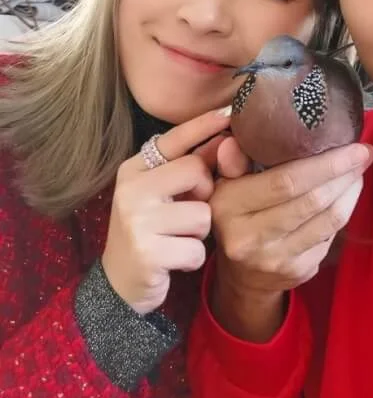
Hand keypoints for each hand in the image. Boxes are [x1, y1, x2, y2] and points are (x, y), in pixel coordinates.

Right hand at [101, 108, 230, 315]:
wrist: (119, 285)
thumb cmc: (153, 231)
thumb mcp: (167, 195)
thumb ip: (193, 167)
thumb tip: (227, 139)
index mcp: (135, 169)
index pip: (174, 139)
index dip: (203, 125)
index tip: (228, 111)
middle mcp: (131, 189)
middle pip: (195, 171)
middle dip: (204, 194)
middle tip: (186, 211)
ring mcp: (136, 220)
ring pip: (202, 214)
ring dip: (200, 232)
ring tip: (177, 238)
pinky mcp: (146, 252)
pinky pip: (197, 248)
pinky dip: (193, 257)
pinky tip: (173, 260)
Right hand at [208, 137, 372, 339]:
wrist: (241, 274)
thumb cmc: (235, 214)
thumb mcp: (223, 184)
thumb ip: (232, 162)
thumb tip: (232, 142)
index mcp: (229, 207)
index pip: (285, 182)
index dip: (325, 163)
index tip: (353, 145)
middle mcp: (251, 238)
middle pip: (312, 200)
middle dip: (344, 173)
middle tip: (364, 153)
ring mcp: (276, 259)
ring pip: (328, 220)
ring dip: (350, 191)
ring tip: (359, 169)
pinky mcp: (298, 271)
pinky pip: (331, 235)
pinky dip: (344, 210)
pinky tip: (347, 193)